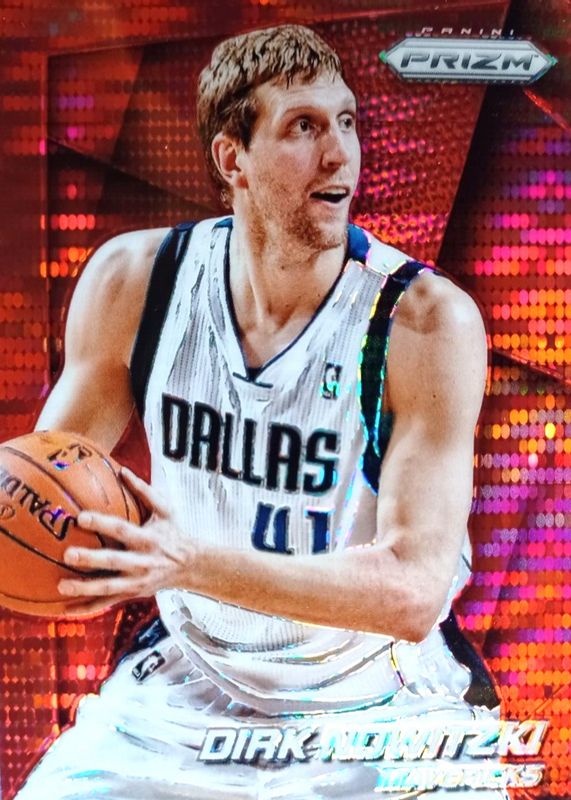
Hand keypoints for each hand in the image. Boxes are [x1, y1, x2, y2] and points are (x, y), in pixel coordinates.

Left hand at [58, 467, 193, 614]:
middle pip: (113, 561)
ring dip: (84, 588)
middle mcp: (142, 562)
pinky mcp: (133, 594)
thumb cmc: (174, 532)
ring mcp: (137, 581)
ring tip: (61, 585)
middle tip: (68, 555)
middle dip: (91, 559)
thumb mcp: (166, 510)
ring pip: (108, 587)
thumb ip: (145, 491)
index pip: (122, 530)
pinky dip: (88, 607)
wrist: (191, 565)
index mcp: (149, 539)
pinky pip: (108, 603)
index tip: (81, 517)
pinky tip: (67, 609)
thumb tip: (123, 470)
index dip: (102, 523)